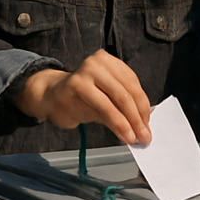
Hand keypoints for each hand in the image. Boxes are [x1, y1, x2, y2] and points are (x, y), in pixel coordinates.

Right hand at [14, 50, 152, 144]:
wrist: (51, 97)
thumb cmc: (82, 99)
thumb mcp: (106, 99)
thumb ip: (123, 107)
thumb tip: (143, 125)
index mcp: (109, 61)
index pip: (133, 83)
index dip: (143, 106)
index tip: (147, 124)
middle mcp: (98, 62)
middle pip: (128, 90)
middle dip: (139, 116)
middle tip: (145, 135)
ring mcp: (87, 71)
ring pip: (118, 98)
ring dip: (130, 122)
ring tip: (135, 138)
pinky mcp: (77, 84)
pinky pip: (104, 106)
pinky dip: (117, 123)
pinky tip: (123, 134)